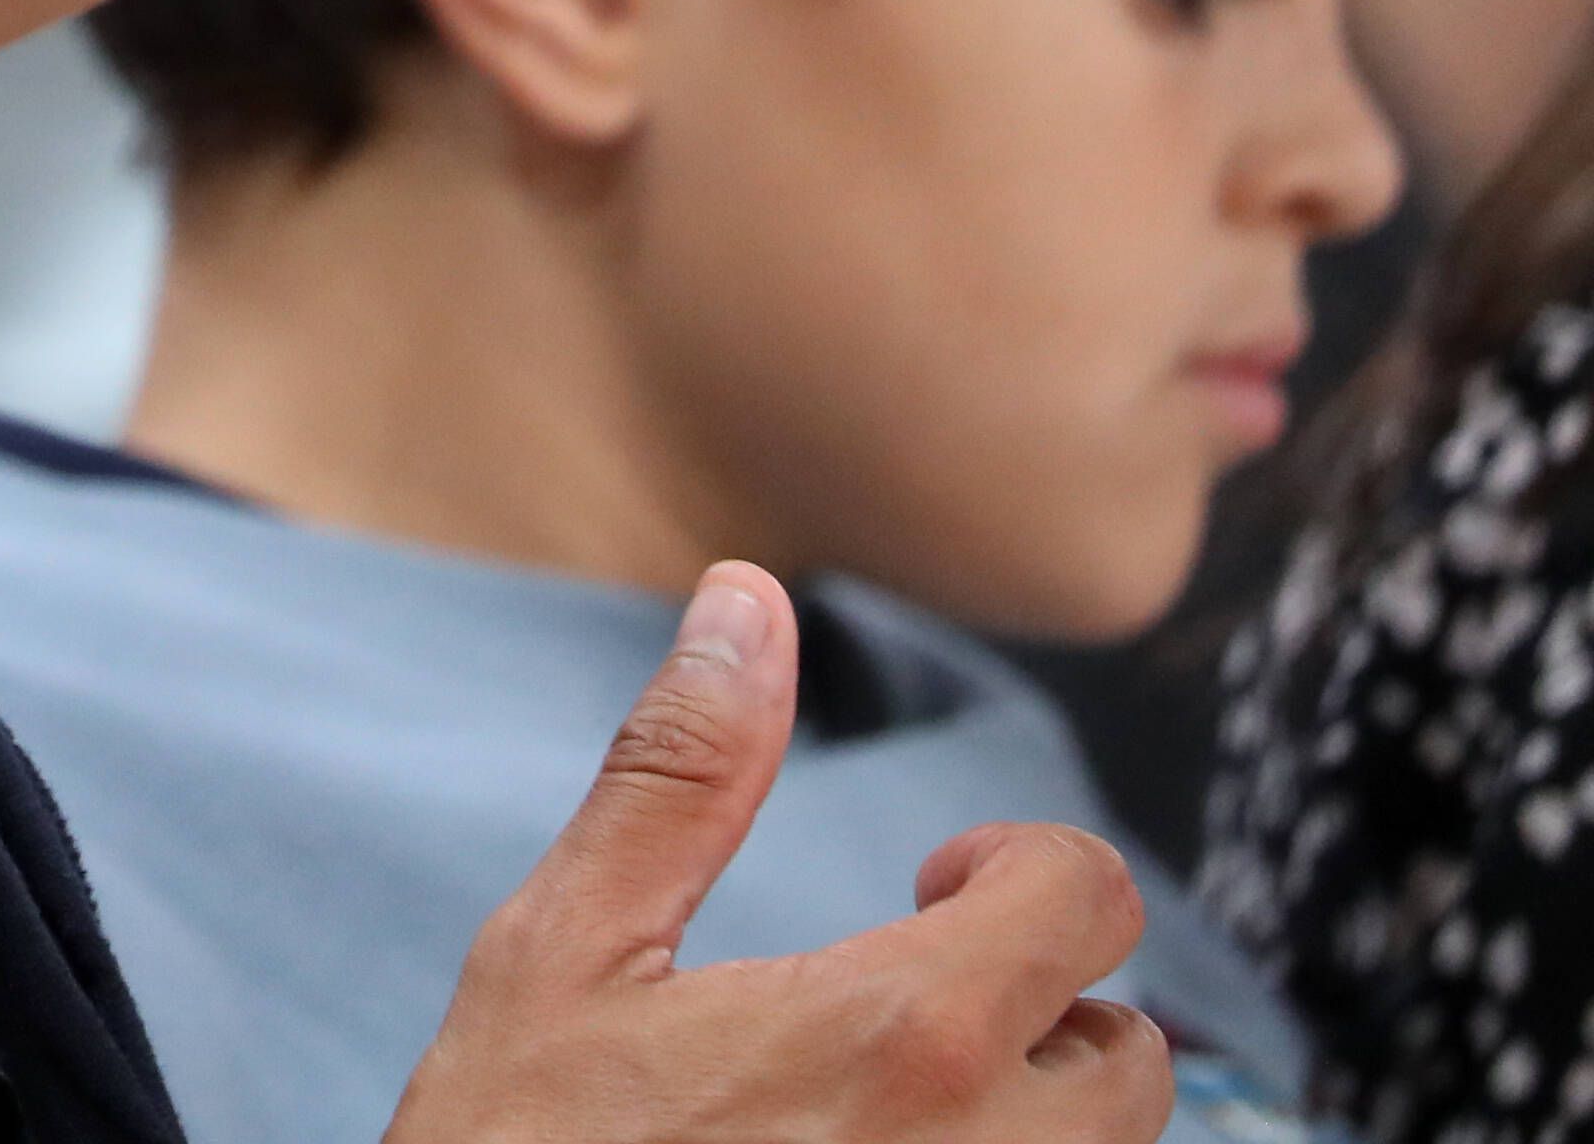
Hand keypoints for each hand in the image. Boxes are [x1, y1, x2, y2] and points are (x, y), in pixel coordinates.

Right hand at [388, 569, 1169, 1143]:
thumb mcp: (563, 953)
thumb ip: (681, 776)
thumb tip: (748, 602)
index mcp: (899, 1038)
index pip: (1088, 904)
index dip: (1021, 869)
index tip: (931, 886)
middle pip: (1130, 1059)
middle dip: (1044, 1009)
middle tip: (914, 1009)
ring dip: (1032, 1121)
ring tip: (895, 1108)